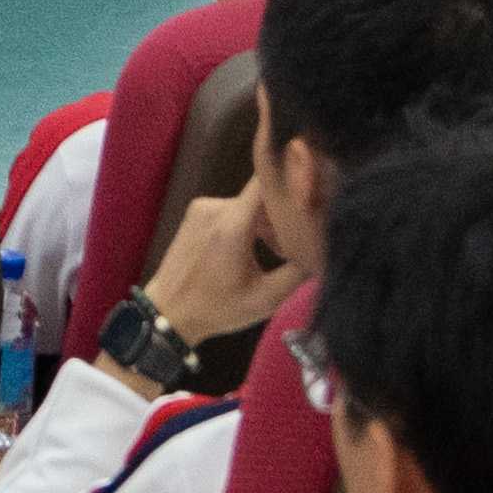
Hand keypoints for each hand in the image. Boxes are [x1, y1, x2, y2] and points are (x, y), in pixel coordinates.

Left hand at [138, 186, 302, 347]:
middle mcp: (216, 206)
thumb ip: (298, 271)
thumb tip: (324, 248)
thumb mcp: (266, 298)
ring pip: (249, 202)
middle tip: (296, 246)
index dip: (293, 181)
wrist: (169, 312)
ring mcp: (203, 206)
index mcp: (233, 225)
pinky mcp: (196, 211)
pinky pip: (233, 208)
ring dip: (267, 222)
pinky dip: (248, 222)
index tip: (315, 197)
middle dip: (284, 216)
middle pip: (263, 195)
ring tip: (277, 253)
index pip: (268, 180)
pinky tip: (253, 249)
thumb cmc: (218, 309)